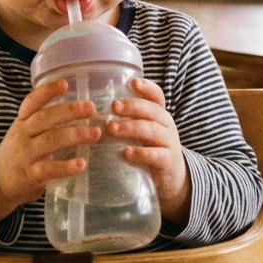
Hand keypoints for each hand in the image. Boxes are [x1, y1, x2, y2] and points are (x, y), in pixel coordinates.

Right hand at [0, 79, 100, 223]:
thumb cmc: (20, 152)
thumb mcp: (25, 131)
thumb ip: (44, 120)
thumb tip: (80, 107)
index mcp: (23, 121)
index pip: (32, 102)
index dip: (47, 91)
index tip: (64, 83)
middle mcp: (23, 135)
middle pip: (45, 118)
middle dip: (69, 111)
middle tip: (91, 108)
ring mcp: (26, 154)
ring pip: (50, 141)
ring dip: (75, 135)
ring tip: (95, 133)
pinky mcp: (31, 175)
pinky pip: (49, 168)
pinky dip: (65, 166)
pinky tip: (81, 163)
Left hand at [108, 78, 191, 225]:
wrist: (172, 179)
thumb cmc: (149, 149)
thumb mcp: (142, 132)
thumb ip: (125, 120)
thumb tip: (90, 109)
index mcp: (158, 115)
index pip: (157, 96)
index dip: (146, 88)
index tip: (132, 82)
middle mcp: (166, 125)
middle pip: (153, 110)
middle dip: (133, 106)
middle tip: (113, 106)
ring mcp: (168, 143)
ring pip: (152, 130)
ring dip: (131, 127)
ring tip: (112, 128)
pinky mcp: (167, 163)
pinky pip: (156, 155)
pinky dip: (141, 153)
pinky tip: (126, 152)